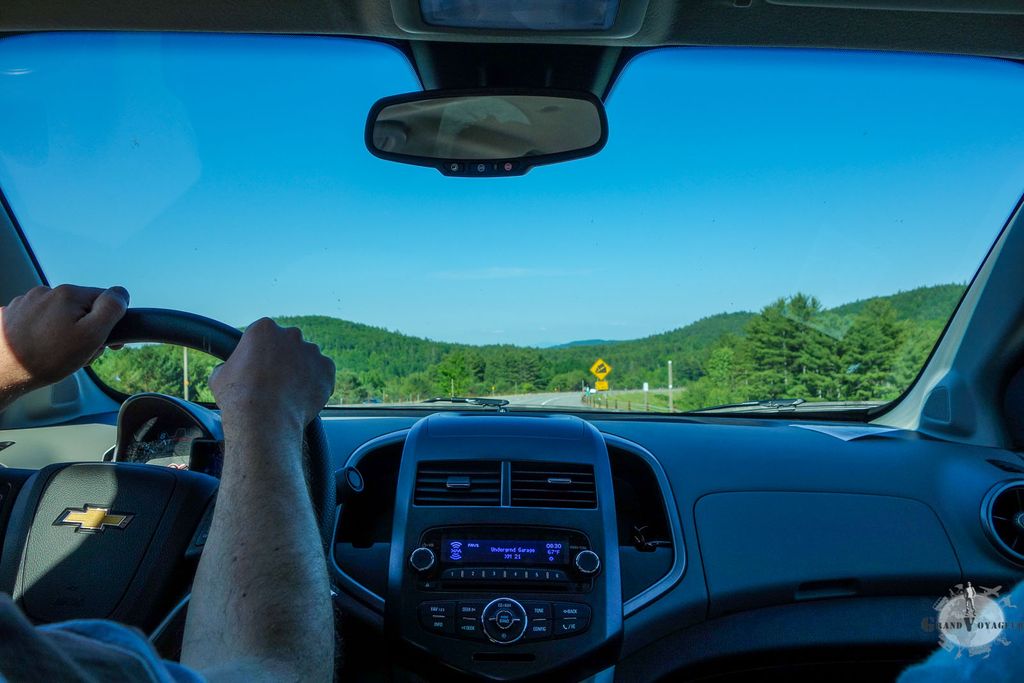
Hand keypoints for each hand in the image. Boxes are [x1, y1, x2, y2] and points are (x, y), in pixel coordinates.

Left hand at [0, 284, 129, 396]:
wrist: (2, 372)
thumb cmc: (47, 358)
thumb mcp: (92, 335)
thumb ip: (111, 309)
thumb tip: (120, 293)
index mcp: (68, 294)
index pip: (105, 299)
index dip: (111, 322)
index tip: (106, 342)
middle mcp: (45, 292)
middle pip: (81, 308)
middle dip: (85, 329)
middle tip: (79, 352)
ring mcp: (25, 303)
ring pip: (59, 315)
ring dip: (64, 331)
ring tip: (56, 353)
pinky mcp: (11, 315)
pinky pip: (38, 321)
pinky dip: (43, 333)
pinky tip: (39, 348)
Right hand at [210, 318, 334, 430]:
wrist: (264, 419)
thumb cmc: (238, 397)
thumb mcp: (220, 375)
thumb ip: (230, 365)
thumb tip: (228, 369)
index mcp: (264, 328)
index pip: (266, 335)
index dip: (262, 353)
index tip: (260, 367)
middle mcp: (291, 334)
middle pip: (289, 344)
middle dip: (284, 359)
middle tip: (276, 381)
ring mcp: (312, 351)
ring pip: (308, 358)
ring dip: (302, 370)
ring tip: (289, 393)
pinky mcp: (327, 369)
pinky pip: (324, 373)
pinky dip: (317, 383)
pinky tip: (303, 397)